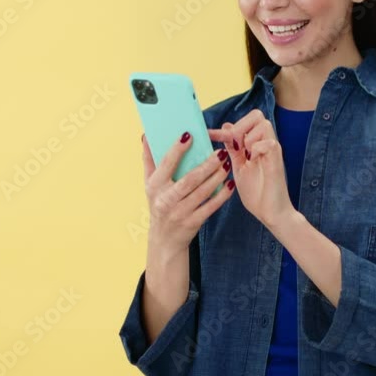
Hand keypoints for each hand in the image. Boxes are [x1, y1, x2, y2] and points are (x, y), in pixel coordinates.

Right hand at [141, 132, 234, 256]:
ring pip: (202, 192)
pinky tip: (229, 184)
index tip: (188, 135)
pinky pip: (210, 207)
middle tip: (220, 152)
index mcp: (155, 186)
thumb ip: (149, 160)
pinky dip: (221, 196)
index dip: (177, 150)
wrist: (164, 240)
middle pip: (189, 179)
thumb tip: (146, 136)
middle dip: (206, 165)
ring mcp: (180, 212)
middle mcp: (166, 199)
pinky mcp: (193, 222)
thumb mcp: (149, 185)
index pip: (166, 164)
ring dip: (217, 178)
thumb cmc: (158, 204)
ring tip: (227, 164)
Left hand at [209, 109, 293, 227]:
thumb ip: (233, 148)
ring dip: (249, 137)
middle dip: (241, 126)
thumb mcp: (238, 167)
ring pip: (264, 125)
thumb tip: (225, 127)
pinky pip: (269, 143)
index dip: (225, 126)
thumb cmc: (256, 192)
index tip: (208, 135)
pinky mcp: (277, 161)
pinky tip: (252, 161)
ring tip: (245, 155)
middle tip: (233, 144)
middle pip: (257, 115)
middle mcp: (265, 144)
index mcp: (255, 145)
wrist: (270, 213)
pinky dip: (256, 149)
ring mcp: (272, 151)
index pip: (244, 121)